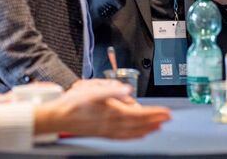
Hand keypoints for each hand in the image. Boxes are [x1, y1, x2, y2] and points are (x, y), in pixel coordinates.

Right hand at [34, 80, 170, 138]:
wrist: (58, 116)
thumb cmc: (73, 102)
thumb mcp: (92, 90)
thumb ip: (112, 91)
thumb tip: (128, 90)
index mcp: (112, 112)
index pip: (140, 114)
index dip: (155, 113)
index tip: (167, 112)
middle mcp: (112, 124)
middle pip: (139, 124)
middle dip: (155, 121)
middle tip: (168, 118)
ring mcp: (108, 131)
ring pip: (133, 132)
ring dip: (147, 129)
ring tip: (158, 126)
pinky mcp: (102, 133)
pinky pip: (123, 137)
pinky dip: (134, 136)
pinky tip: (139, 135)